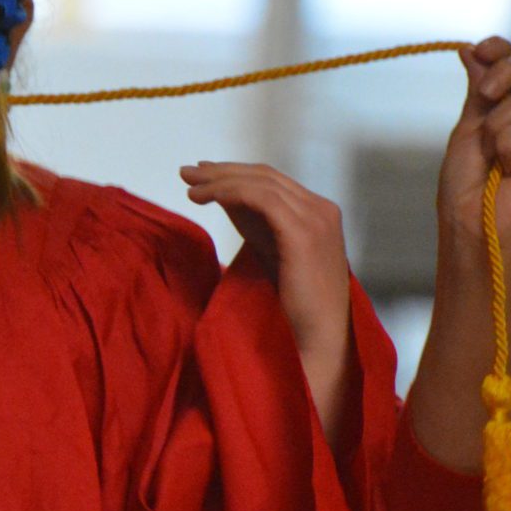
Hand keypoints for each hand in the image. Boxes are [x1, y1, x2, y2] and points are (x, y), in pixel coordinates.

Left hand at [178, 162, 351, 376]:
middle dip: (223, 171)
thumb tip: (225, 196)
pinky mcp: (303, 232)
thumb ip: (256, 223)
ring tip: (190, 186)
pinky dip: (229, 192)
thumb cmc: (295, 304)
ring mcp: (316, 219)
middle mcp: (321, 209)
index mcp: (319, 212)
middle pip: (266, 176)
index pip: (273, 181)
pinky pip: (260, 198)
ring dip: (220, 180)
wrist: (318, 338)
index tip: (203, 175)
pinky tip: (205, 198)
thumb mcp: (272, 251)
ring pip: (261, 184)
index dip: (235, 174)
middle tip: (189, 172)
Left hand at [439, 35, 510, 254]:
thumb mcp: (466, 126)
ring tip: (490, 157)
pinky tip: (508, 170)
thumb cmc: (462, 180)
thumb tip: (470, 49)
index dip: (501, 49)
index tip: (480, 49)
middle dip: (505, 73)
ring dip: (495, 130)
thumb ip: (477, 89)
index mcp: (507, 105)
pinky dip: (508, 148)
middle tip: (484, 95)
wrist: (466, 218)